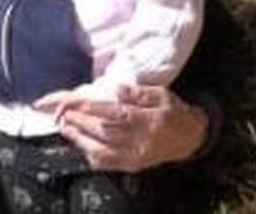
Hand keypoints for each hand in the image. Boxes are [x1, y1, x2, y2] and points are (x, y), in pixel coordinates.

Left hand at [34, 83, 208, 171]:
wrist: (190, 138)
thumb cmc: (173, 112)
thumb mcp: (162, 95)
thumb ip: (139, 93)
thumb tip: (117, 89)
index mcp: (151, 121)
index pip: (119, 114)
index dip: (97, 109)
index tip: (79, 104)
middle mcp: (143, 141)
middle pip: (107, 132)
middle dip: (83, 123)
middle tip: (65, 114)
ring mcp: (137, 156)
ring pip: (104, 150)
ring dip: (81, 140)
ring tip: (65, 128)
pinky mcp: (133, 166)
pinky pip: (109, 164)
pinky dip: (92, 157)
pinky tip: (80, 147)